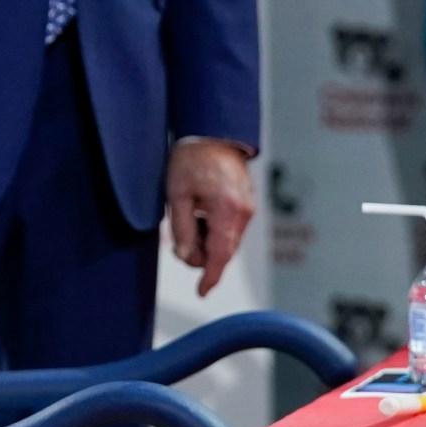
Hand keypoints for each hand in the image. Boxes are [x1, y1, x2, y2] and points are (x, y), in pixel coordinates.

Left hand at [166, 138, 255, 297]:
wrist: (212, 134)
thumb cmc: (191, 159)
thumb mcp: (176, 195)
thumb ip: (182, 229)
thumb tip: (186, 257)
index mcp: (227, 209)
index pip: (220, 255)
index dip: (210, 277)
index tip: (201, 292)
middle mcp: (244, 212)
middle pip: (224, 252)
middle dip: (202, 254)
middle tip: (180, 237)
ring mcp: (249, 209)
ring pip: (228, 242)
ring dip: (208, 241)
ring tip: (191, 215)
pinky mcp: (248, 205)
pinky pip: (232, 230)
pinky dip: (215, 231)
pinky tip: (201, 214)